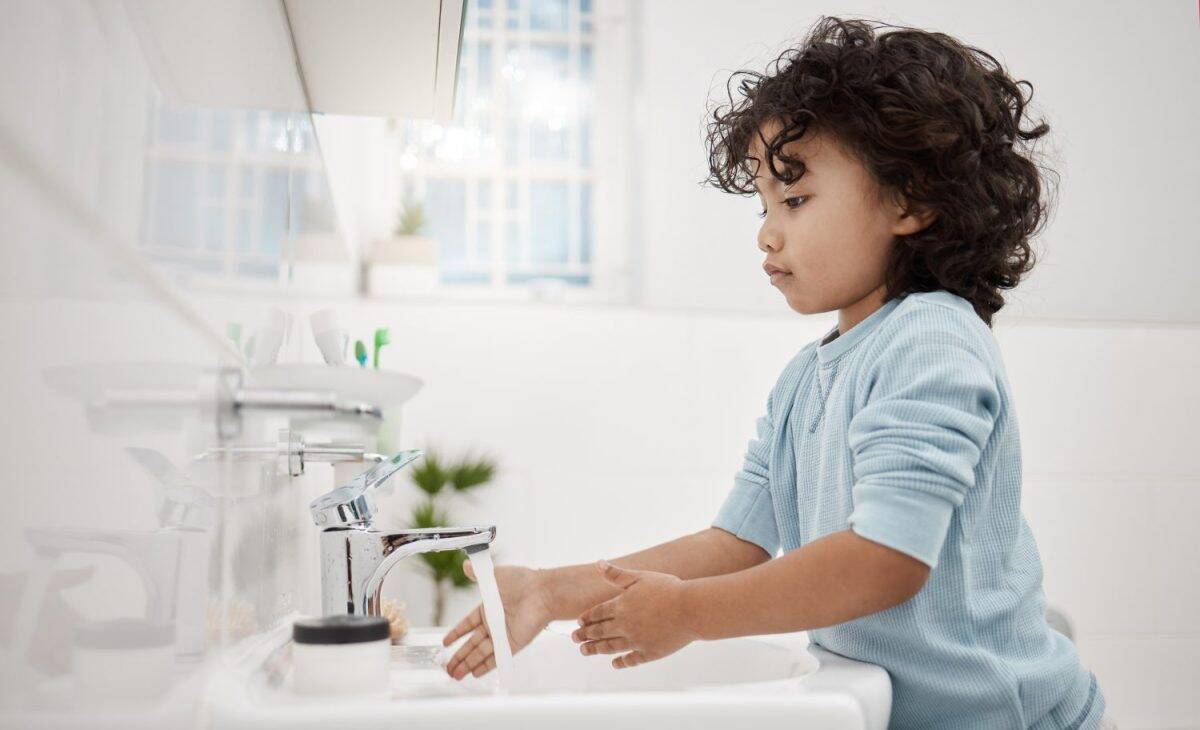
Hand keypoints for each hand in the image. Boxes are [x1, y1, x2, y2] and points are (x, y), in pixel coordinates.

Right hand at [441, 562, 552, 679]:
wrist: (541, 592)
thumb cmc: (522, 581)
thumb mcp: (495, 576)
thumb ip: (478, 574)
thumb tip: (466, 565)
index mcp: (489, 608)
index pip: (468, 624)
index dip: (456, 633)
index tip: (446, 643)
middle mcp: (495, 624)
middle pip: (472, 643)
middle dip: (459, 656)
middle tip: (448, 667)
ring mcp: (503, 635)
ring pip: (481, 653)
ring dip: (468, 664)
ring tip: (455, 674)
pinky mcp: (513, 644)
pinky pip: (497, 657)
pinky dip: (486, 666)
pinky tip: (475, 673)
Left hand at [571, 560, 699, 668]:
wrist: (690, 609)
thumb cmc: (668, 589)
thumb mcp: (640, 577)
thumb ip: (617, 574)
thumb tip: (598, 564)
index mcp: (621, 605)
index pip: (597, 613)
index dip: (587, 618)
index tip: (579, 623)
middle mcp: (624, 625)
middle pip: (599, 632)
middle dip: (585, 635)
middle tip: (575, 639)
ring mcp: (635, 640)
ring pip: (610, 647)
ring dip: (595, 649)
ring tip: (585, 651)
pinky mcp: (649, 652)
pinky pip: (630, 659)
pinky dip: (621, 662)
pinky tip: (614, 663)